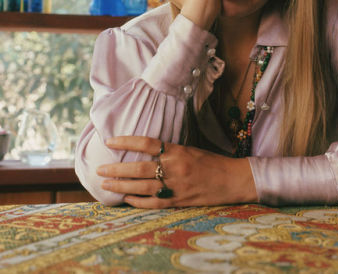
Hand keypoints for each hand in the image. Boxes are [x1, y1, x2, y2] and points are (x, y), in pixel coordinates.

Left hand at [97, 136, 256, 208]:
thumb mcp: (191, 149)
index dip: (126, 141)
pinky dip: (137, 201)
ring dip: (121, 186)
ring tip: (106, 185)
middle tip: (100, 170)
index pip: (147, 143)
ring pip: (142, 186)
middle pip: (139, 167)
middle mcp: (175, 167)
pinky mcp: (178, 201)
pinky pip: (152, 202)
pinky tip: (126, 198)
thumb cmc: (211, 162)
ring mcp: (176, 186)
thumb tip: (145, 149)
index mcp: (178, 150)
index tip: (110, 141)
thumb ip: (169, 150)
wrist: (232, 180)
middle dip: (116, 169)